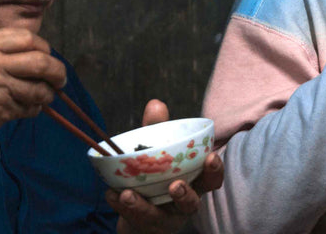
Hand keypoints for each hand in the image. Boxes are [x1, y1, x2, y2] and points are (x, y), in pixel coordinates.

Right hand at [0, 28, 66, 148]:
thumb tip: (32, 49)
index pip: (26, 38)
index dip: (43, 46)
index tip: (47, 54)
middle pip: (40, 62)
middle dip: (57, 71)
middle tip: (61, 78)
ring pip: (38, 89)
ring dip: (48, 94)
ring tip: (47, 95)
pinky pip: (28, 108)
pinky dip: (33, 108)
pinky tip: (28, 107)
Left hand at [109, 100, 223, 233]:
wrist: (142, 213)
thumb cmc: (157, 176)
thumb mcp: (158, 152)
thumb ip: (158, 130)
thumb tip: (156, 103)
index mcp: (193, 183)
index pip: (211, 179)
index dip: (215, 170)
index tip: (211, 157)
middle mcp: (183, 204)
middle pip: (191, 204)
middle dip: (185, 196)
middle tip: (175, 185)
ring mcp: (163, 219)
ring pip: (157, 217)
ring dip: (143, 207)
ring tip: (128, 194)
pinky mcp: (144, 226)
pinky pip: (131, 219)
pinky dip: (120, 206)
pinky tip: (110, 194)